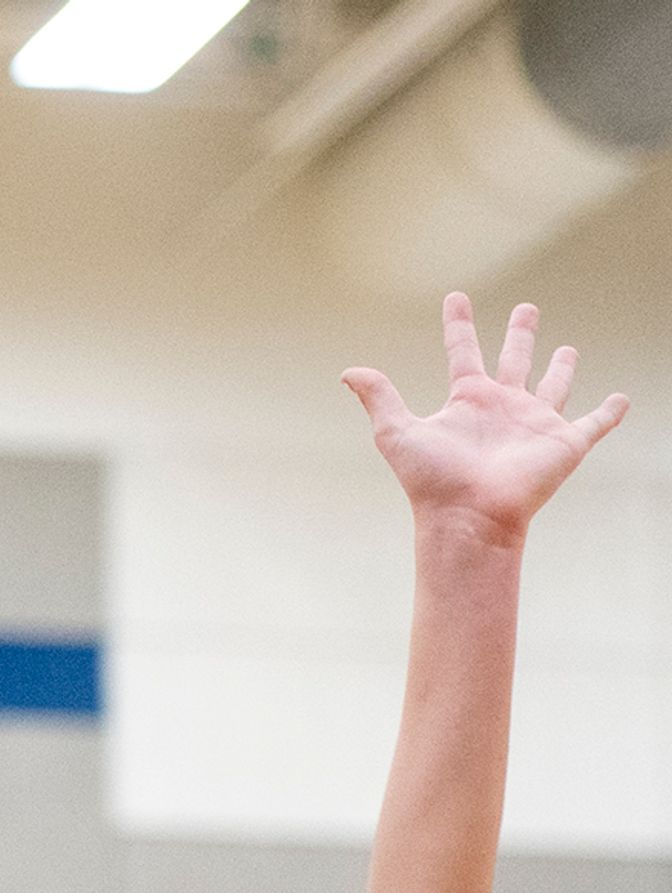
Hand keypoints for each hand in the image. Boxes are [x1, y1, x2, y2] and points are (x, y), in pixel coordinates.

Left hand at [347, 296, 627, 544]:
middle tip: (526, 308)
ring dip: (562, 368)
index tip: (455, 298)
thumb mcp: (397, 433)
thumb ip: (380, 399)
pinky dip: (610, 412)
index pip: (462, 351)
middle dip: (520, 334)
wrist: (469, 517)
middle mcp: (502, 407)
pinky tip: (621, 399)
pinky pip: (594, 424)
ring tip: (567, 349)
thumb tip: (348, 372)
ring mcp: (535, 424)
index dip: (459, 324)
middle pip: (514, 361)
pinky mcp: (565, 443)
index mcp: (468, 401)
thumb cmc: (433, 481)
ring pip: (553, 387)